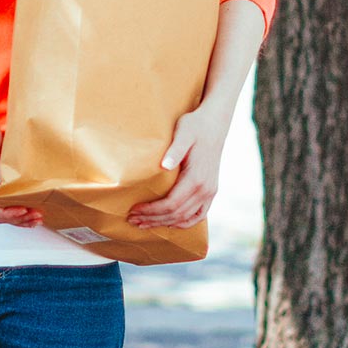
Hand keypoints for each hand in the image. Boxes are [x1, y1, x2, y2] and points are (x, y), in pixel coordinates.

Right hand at [0, 106, 39, 227]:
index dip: (6, 213)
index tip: (22, 208)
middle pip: (1, 215)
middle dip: (19, 219)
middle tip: (37, 215)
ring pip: (7, 212)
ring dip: (22, 219)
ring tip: (38, 218)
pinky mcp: (4, 182)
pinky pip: (11, 202)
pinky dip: (23, 210)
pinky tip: (34, 210)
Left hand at [130, 104, 231, 228]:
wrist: (215, 123)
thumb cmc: (195, 126)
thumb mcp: (183, 132)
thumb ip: (175, 150)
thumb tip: (164, 166)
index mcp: (196, 177)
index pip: (171, 203)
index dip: (151, 210)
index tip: (133, 210)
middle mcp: (205, 189)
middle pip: (176, 214)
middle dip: (153, 219)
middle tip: (132, 220)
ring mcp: (210, 191)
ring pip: (186, 218)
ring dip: (164, 223)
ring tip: (144, 224)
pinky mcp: (211, 191)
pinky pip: (199, 215)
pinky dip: (184, 223)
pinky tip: (169, 224)